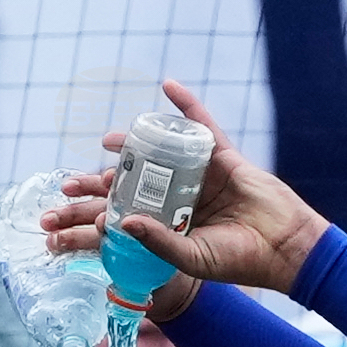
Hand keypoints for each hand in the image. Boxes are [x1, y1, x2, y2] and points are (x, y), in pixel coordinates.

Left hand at [45, 79, 328, 307]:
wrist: (284, 247)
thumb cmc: (240, 259)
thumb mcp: (193, 258)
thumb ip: (159, 242)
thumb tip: (123, 222)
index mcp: (169, 227)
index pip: (124, 218)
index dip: (94, 217)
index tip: (62, 220)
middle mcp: (179, 200)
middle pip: (133, 185)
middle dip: (100, 184)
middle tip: (68, 182)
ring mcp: (199, 176)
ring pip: (159, 155)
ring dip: (133, 145)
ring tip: (107, 141)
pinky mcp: (222, 157)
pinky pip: (202, 125)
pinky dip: (187, 104)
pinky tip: (169, 87)